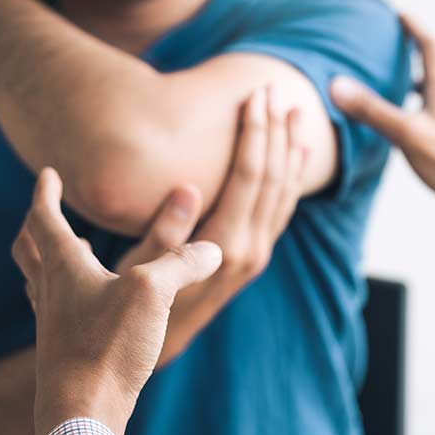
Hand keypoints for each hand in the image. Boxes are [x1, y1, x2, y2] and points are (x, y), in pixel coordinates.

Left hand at [12, 168, 221, 434]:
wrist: (82, 412)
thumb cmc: (107, 346)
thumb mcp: (153, 292)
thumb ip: (183, 263)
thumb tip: (214, 249)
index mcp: (64, 265)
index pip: (44, 217)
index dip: (46, 193)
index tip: (48, 174)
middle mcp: (51, 290)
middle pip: (29, 248)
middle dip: (37, 223)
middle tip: (47, 210)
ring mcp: (54, 322)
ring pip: (39, 279)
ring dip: (48, 258)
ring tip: (69, 251)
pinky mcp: (64, 349)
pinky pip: (56, 308)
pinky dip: (65, 292)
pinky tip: (89, 303)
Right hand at [116, 86, 308, 364]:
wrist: (160, 345)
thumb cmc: (137, 300)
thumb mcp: (140, 268)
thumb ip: (166, 231)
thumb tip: (187, 187)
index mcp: (223, 245)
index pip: (249, 176)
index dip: (254, 132)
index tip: (256, 95)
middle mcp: (249, 249)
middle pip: (272, 176)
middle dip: (275, 130)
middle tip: (276, 89)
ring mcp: (257, 254)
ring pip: (284, 192)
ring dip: (290, 149)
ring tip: (297, 112)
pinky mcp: (256, 256)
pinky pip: (282, 209)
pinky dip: (292, 178)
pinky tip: (296, 155)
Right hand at [330, 14, 434, 238]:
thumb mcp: (405, 133)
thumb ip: (372, 110)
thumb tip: (337, 85)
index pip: (430, 46)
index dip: (415, 28)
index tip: (399, 15)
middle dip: (426, 47)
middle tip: (407, 41)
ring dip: (428, 76)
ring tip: (407, 78)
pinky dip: (429, 104)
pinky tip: (415, 120)